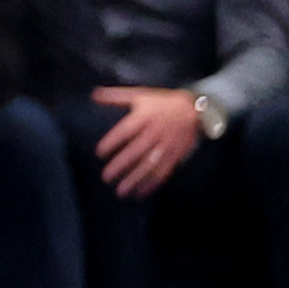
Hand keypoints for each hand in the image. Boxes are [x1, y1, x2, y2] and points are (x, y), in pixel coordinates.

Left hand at [94, 84, 203, 198]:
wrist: (194, 110)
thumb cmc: (162, 102)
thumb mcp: (139, 95)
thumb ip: (115, 97)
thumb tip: (94, 95)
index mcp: (143, 118)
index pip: (124, 132)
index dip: (112, 142)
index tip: (99, 153)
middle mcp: (154, 133)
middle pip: (135, 152)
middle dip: (120, 166)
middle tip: (106, 177)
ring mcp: (166, 146)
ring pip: (149, 165)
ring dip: (135, 179)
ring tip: (121, 191)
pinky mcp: (175, 155)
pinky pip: (164, 172)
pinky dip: (152, 184)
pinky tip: (141, 192)